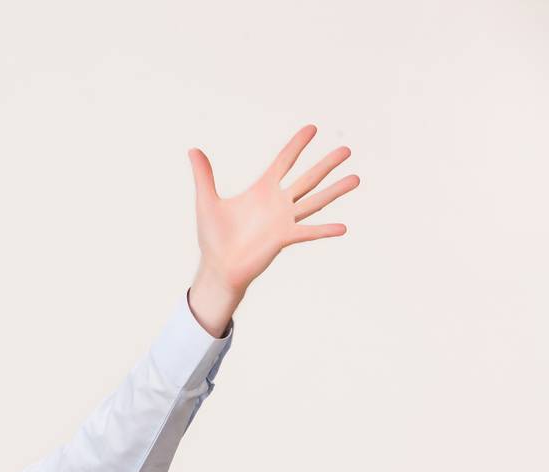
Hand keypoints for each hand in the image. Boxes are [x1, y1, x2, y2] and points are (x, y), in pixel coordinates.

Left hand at [185, 124, 360, 333]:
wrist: (217, 266)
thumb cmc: (213, 237)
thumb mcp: (206, 202)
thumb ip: (203, 176)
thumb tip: (192, 150)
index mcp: (262, 190)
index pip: (284, 161)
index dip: (297, 145)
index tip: (313, 128)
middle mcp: (277, 203)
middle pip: (307, 178)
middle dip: (326, 164)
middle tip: (347, 149)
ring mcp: (283, 221)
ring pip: (314, 201)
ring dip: (335, 190)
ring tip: (356, 178)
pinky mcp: (283, 239)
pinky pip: (307, 232)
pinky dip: (324, 230)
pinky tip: (343, 227)